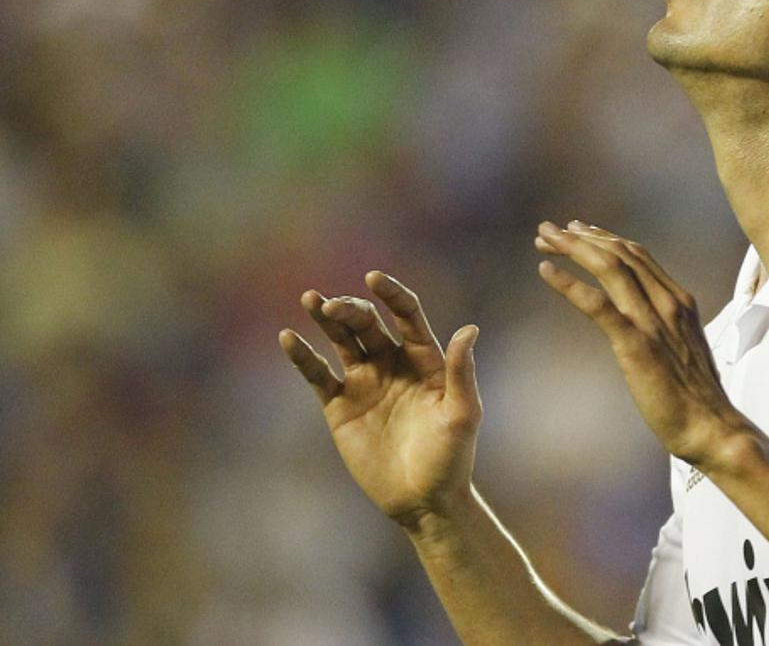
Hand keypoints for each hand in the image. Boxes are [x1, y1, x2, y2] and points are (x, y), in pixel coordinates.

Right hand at [278, 271, 480, 529]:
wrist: (423, 500)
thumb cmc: (451, 458)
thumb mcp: (461, 414)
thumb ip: (462, 373)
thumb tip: (469, 330)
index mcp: (425, 358)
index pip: (407, 314)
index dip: (392, 294)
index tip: (375, 279)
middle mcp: (393, 363)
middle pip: (368, 324)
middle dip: (351, 310)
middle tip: (331, 306)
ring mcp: (365, 382)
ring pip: (341, 340)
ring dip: (326, 318)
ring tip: (310, 299)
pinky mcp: (340, 405)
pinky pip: (318, 374)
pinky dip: (303, 356)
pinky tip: (288, 337)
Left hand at [534, 221, 749, 467]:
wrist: (712, 427)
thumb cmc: (696, 396)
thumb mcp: (682, 347)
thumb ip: (664, 326)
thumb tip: (641, 320)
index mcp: (678, 300)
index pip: (637, 254)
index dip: (604, 238)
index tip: (577, 231)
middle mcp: (667, 302)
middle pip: (620, 253)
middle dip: (581, 237)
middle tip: (549, 231)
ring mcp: (652, 321)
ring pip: (609, 268)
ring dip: (572, 248)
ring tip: (544, 239)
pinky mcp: (636, 345)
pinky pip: (598, 305)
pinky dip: (569, 284)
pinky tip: (545, 270)